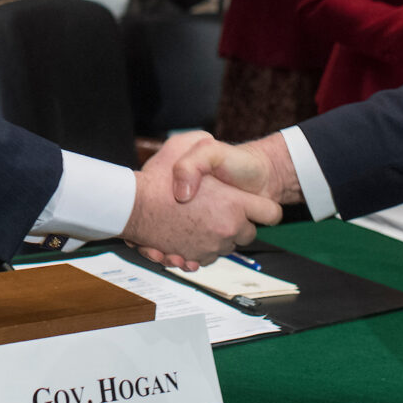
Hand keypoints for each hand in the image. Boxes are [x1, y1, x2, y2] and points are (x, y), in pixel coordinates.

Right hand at [122, 132, 281, 270]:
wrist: (131, 205)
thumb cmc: (160, 175)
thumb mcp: (192, 144)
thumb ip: (213, 147)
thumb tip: (226, 163)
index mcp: (235, 203)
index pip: (271, 214)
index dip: (263, 207)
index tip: (252, 203)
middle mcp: (228, 228)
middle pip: (248, 233)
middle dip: (237, 222)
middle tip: (217, 207)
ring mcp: (212, 246)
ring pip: (227, 246)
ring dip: (217, 236)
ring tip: (198, 219)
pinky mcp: (196, 258)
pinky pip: (208, 257)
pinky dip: (200, 249)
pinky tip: (186, 233)